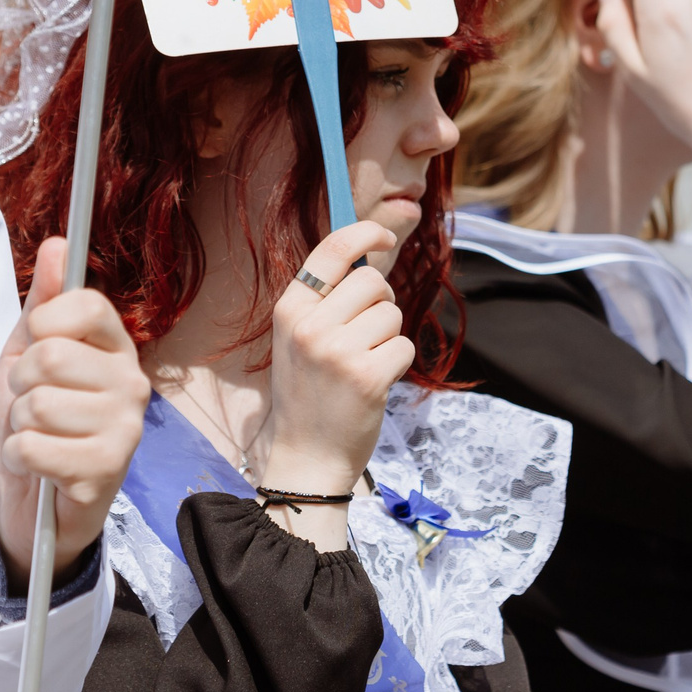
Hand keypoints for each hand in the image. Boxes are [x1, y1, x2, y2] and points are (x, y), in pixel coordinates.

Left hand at [0, 236, 151, 582]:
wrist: (32, 497)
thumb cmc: (34, 420)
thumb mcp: (27, 354)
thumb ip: (43, 302)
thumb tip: (58, 245)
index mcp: (115, 348)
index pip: (85, 304)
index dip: (44, 322)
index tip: (35, 343)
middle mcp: (131, 383)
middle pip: (50, 356)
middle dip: (20, 384)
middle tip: (31, 403)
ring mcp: (124, 428)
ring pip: (37, 404)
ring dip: (18, 424)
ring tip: (38, 436)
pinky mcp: (107, 469)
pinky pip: (34, 446)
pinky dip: (20, 456)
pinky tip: (40, 465)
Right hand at [253, 223, 409, 550]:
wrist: (307, 457)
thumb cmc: (309, 395)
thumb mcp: (299, 339)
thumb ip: (325, 300)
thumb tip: (367, 257)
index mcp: (289, 310)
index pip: (331, 250)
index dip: (364, 233)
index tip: (383, 235)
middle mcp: (309, 326)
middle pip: (372, 281)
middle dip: (381, 302)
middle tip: (367, 333)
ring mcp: (338, 351)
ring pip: (392, 314)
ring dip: (388, 337)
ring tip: (363, 364)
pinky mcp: (368, 377)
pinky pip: (403, 346)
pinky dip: (396, 365)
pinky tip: (374, 384)